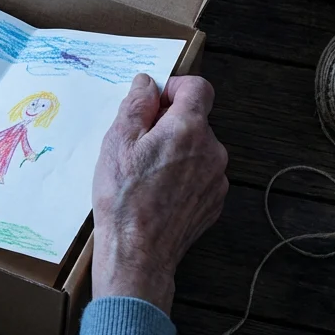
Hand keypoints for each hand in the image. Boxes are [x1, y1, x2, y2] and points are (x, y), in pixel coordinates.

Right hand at [90, 74, 227, 315]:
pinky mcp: (214, 202)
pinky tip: (158, 193)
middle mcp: (212, 150)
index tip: (154, 101)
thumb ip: (136, 105)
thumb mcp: (117, 142)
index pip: (198, 87)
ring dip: (176, 152)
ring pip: (197, 149)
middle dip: (169, 124)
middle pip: (195, 121)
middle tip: (137, 145)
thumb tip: (147, 83)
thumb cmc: (123, 196)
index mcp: (189, 128)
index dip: (175, 87)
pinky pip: (200, 176)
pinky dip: (182, 176)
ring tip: (145, 174)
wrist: (138, 252)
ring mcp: (217, 178)